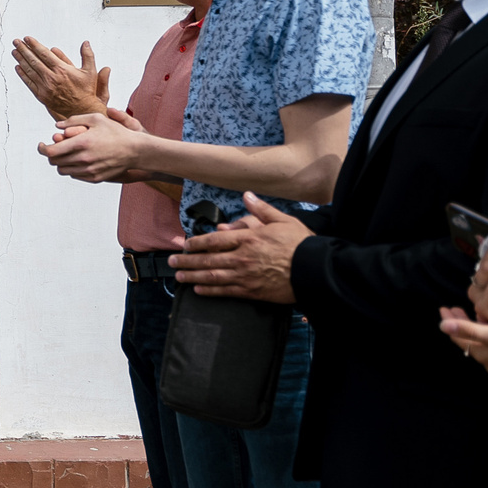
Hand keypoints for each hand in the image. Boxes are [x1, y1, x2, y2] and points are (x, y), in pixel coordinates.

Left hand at [11, 36, 111, 119]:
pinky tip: (18, 67)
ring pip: (29, 70)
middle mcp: (51, 77)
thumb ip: (88, 55)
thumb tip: (85, 43)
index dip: (34, 45)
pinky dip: (22, 74)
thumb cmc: (85, 91)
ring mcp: (45, 87)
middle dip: (24, 49)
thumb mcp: (90, 71)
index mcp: (62, 70)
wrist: (81, 110)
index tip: (27, 39)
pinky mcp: (41, 95)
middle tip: (16, 42)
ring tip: (15, 51)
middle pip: (34, 60)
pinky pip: (29, 83)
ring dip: (20, 59)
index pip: (44, 54)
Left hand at [39, 112, 155, 183]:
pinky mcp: (94, 178)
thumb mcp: (96, 119)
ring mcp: (88, 170)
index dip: (42, 148)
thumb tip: (57, 125)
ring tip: (66, 154)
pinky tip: (78, 160)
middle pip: (54, 162)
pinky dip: (73, 169)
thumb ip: (74, 120)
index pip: (51, 151)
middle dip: (51, 154)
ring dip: (61, 163)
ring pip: (63, 170)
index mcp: (81, 143)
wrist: (135, 150)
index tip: (41, 145)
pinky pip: (75, 176)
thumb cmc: (116, 132)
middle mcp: (83, 159)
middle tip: (55, 148)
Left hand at [173, 193, 306, 301]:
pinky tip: (198, 290)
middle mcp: (242, 257)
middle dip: (187, 261)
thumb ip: (261, 210)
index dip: (196, 243)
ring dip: (192, 277)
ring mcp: (245, 276)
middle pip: (207, 260)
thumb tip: (246, 196)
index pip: (214, 240)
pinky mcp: (252, 291)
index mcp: (248, 238)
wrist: (316, 270)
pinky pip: (225, 291)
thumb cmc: (301, 244)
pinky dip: (210, 291)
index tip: (185, 245)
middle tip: (172, 262)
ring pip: (212, 277)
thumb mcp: (283, 220)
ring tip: (178, 276)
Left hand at [440, 307, 487, 382]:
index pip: (459, 337)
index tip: (444, 307)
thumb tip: (442, 326)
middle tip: (457, 310)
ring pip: (487, 347)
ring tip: (478, 318)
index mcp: (484, 354)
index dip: (451, 321)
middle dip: (463, 325)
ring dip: (480, 332)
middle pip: (472, 342)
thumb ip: (470, 330)